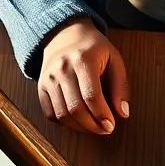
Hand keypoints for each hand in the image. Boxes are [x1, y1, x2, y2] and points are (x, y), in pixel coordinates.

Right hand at [38, 18, 129, 134]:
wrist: (65, 35)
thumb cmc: (94, 49)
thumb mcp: (114, 59)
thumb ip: (120, 86)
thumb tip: (123, 113)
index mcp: (82, 59)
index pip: (91, 96)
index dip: (102, 115)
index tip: (111, 125)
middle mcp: (61, 69)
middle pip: (75, 108)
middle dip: (92, 125)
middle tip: (104, 129)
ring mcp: (48, 79)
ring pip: (61, 114)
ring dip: (79, 127)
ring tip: (93, 127)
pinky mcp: (41, 87)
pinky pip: (50, 114)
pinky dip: (64, 123)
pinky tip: (77, 121)